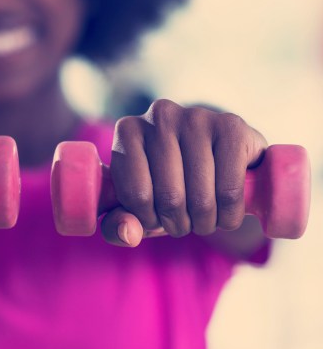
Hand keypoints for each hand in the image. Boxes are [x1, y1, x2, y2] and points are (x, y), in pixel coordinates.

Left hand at [102, 99, 267, 246]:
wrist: (218, 160)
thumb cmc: (167, 185)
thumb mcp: (136, 206)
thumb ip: (117, 225)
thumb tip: (127, 232)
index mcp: (128, 131)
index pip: (135, 194)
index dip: (147, 220)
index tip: (154, 220)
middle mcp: (159, 116)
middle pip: (170, 196)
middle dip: (178, 224)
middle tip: (183, 224)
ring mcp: (197, 117)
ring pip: (201, 197)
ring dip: (205, 223)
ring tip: (204, 219)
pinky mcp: (232, 127)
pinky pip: (230, 191)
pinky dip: (229, 215)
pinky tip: (226, 212)